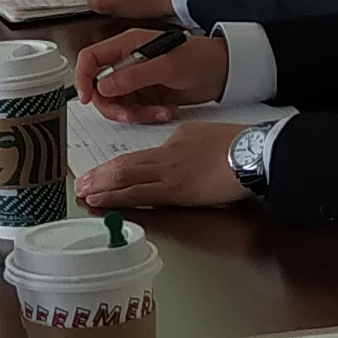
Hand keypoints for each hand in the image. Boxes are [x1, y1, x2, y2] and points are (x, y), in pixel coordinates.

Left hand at [77, 119, 249, 211]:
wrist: (255, 151)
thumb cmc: (242, 146)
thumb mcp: (208, 136)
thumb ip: (187, 145)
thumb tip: (176, 154)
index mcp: (176, 139)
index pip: (140, 155)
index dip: (118, 165)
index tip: (104, 171)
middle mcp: (166, 153)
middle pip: (125, 164)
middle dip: (101, 174)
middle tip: (82, 182)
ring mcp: (168, 171)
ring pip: (124, 177)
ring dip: (100, 185)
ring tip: (82, 192)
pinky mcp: (174, 189)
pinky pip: (137, 194)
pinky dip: (114, 197)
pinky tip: (99, 201)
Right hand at [78, 25, 230, 114]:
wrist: (226, 72)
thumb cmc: (201, 58)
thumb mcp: (166, 66)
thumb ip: (133, 76)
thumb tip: (102, 86)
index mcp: (127, 45)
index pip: (90, 59)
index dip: (82, 78)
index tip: (86, 98)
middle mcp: (127, 61)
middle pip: (100, 88)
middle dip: (114, 106)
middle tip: (131, 115)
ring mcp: (137, 79)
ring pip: (117, 103)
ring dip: (134, 114)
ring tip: (158, 113)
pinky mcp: (147, 95)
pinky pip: (135, 111)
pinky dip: (147, 116)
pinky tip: (166, 112)